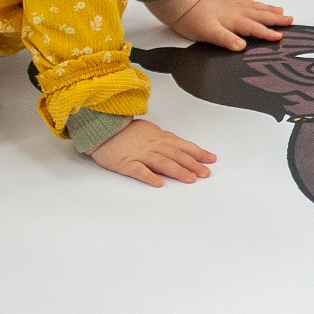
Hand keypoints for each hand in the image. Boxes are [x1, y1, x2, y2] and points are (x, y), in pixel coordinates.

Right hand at [89, 119, 215, 186]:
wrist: (101, 130)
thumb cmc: (126, 132)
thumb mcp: (150, 131)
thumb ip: (165, 139)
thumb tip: (181, 146)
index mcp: (159, 138)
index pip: (182, 145)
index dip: (198, 152)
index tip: (211, 159)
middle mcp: (152, 145)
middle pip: (176, 154)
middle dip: (193, 164)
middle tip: (206, 173)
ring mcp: (139, 154)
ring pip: (162, 162)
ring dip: (177, 170)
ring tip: (190, 179)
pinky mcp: (126, 163)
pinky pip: (138, 170)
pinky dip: (149, 176)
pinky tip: (158, 183)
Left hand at [156, 0, 291, 50]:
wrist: (180, 6)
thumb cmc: (192, 21)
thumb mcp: (208, 33)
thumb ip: (226, 39)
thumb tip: (241, 46)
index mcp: (234, 20)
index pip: (255, 28)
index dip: (268, 33)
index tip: (281, 37)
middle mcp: (235, 12)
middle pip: (259, 15)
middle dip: (276, 18)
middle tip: (290, 20)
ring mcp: (230, 7)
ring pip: (254, 7)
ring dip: (268, 9)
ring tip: (281, 10)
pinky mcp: (224, 4)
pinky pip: (244, 2)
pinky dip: (254, 3)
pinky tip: (255, 3)